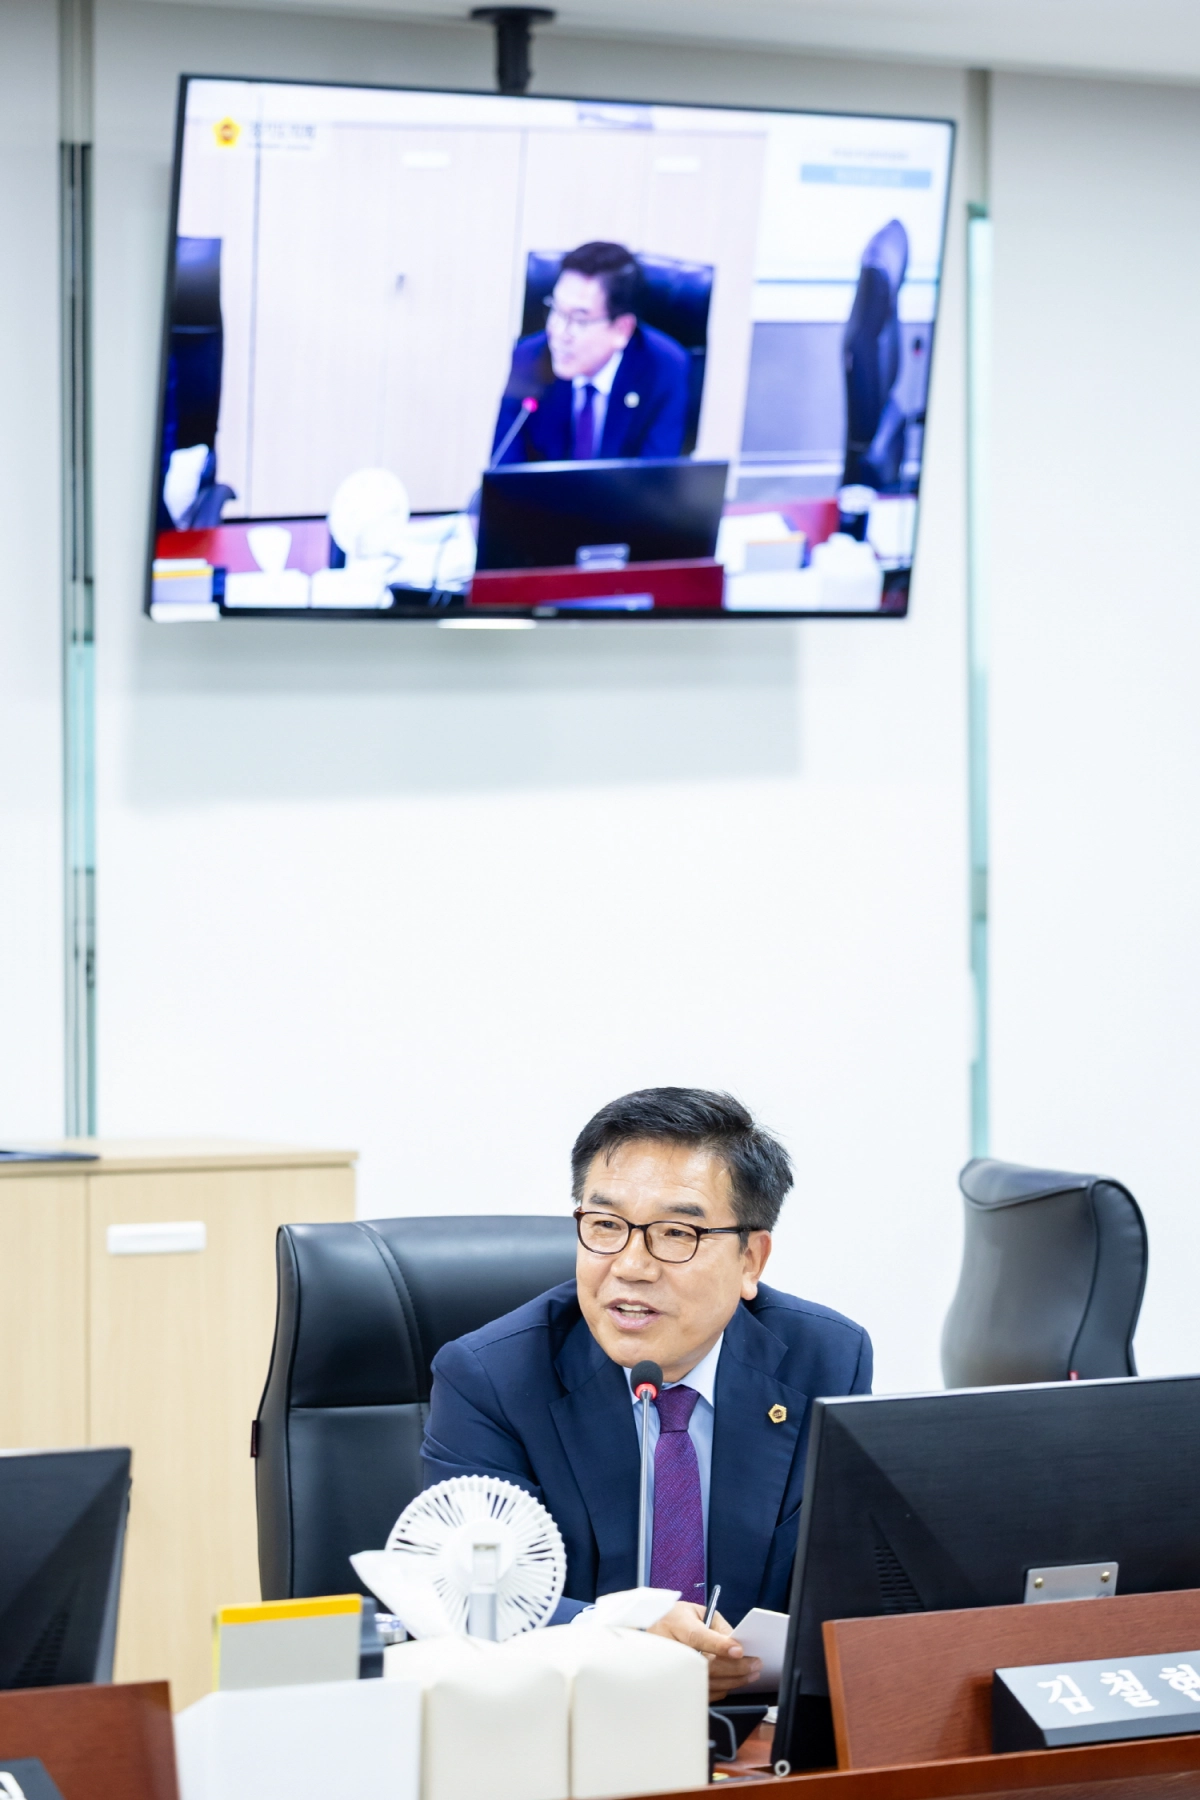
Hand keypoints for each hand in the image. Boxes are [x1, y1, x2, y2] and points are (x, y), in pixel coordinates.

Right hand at [648, 1601, 762, 1701]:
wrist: (651, 1630)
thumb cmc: (677, 1618)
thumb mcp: (696, 1611)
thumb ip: (717, 1626)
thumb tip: (738, 1644)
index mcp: (675, 1624)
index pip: (697, 1637)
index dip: (719, 1645)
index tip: (739, 1650)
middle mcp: (671, 1648)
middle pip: (704, 1663)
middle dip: (734, 1666)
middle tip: (755, 1664)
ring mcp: (670, 1669)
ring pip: (705, 1681)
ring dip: (733, 1680)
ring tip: (751, 1674)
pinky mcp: (675, 1684)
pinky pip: (702, 1692)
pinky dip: (722, 1688)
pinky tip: (734, 1681)